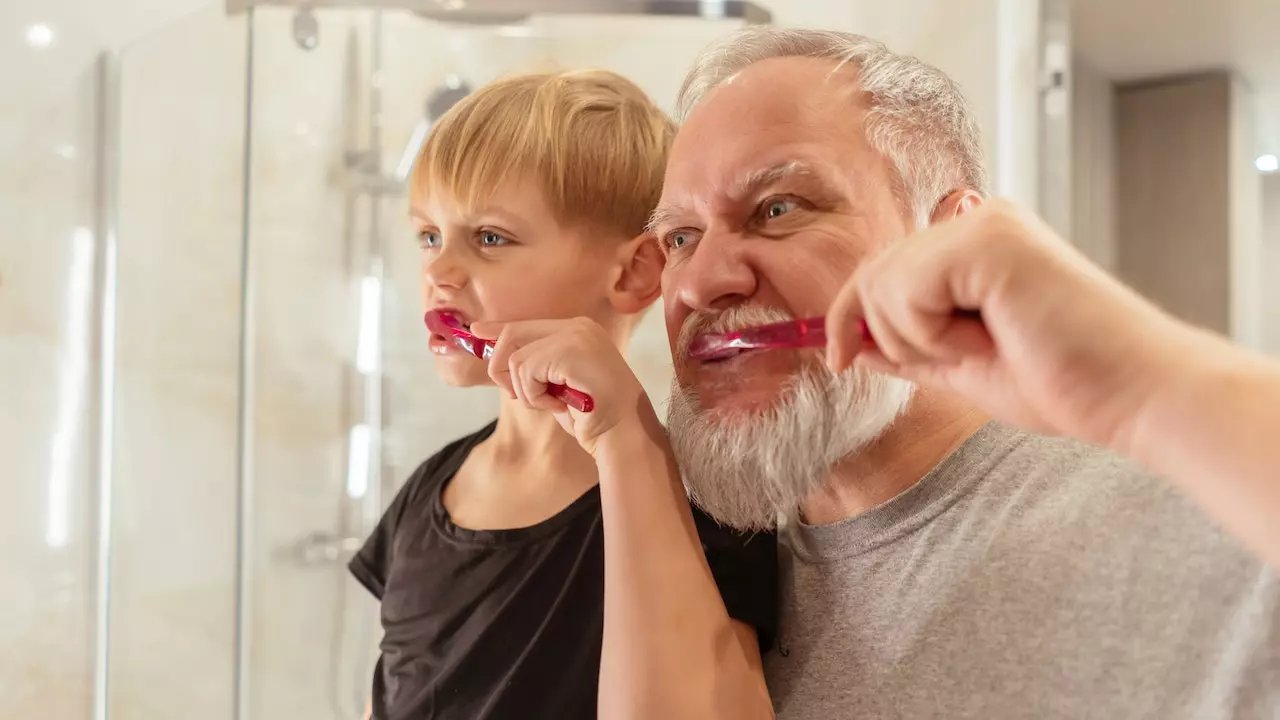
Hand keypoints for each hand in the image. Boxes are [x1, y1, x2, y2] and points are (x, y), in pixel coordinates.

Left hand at [470, 317, 649, 455]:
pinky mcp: (569, 350)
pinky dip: (535, 396)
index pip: (526, 325)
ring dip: (526, 392)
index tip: (476, 332)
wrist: (622, 432)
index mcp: (578, 330)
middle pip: (513, 336)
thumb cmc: (592, 415)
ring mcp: (575, 335)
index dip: (498, 330)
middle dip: (503, 371)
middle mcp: (578, 326)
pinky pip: (526, 371)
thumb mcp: (555, 385)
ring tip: (553, 403)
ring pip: (516, 359)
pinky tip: (558, 405)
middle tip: (522, 398)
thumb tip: (493, 352)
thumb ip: (532, 366)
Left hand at [826, 199, 1201, 449]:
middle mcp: (977, 221)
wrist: (1131, 395)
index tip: (839, 360)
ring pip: (881, 284)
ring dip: (920, 339)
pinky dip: (932, 333)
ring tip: (987, 347)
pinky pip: (905, 290)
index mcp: (974, 244)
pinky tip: (989, 338)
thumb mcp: (961, 365)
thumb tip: (849, 344)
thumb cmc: (1063, 381)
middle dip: (891, 337)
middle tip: (959, 359)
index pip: (881, 269)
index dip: (849, 316)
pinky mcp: (987, 241)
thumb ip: (906, 348)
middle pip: (871, 274)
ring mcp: (983, 225)